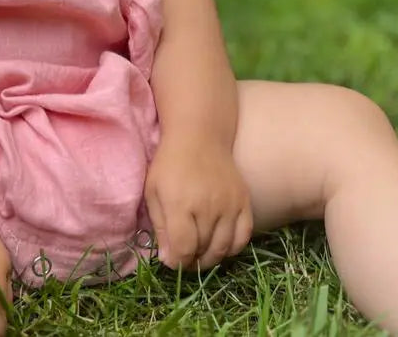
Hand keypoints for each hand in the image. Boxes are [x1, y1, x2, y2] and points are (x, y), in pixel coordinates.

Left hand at [144, 135, 252, 269]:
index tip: (171, 260)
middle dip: (191, 261)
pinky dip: (233, 248)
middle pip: (203, 251)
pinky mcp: (244, 200)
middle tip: (184, 258)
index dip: (176, 262)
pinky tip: (220, 245)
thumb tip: (168, 259)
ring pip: (223, 248)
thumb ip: (159, 227)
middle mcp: (207, 206)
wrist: (200, 135)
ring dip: (210, 259)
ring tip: (200, 255)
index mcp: (180, 204)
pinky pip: (244, 235)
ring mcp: (229, 204)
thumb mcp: (153, 191)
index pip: (183, 249)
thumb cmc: (170, 163)